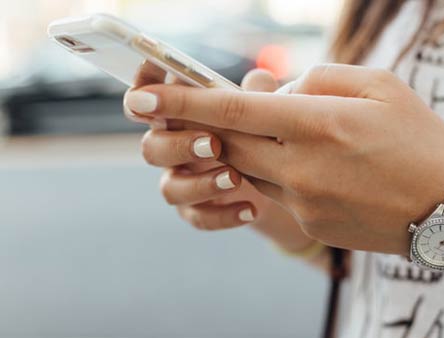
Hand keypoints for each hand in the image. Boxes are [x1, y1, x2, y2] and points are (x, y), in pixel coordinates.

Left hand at [124, 64, 443, 254]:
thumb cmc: (419, 138)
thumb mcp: (379, 85)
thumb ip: (318, 78)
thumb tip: (273, 89)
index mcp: (319, 123)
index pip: (233, 109)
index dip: (182, 102)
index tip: (142, 99)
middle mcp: (302, 166)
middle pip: (228, 142)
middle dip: (206, 125)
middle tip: (200, 111)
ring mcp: (304, 201)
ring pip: (248, 168)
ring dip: (250, 148)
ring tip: (289, 135)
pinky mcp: (309, 223)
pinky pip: (275, 192)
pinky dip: (279, 172)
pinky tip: (317, 166)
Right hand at [124, 67, 314, 252]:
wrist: (280, 180)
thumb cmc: (260, 131)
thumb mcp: (263, 109)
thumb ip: (256, 94)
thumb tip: (260, 79)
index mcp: (179, 114)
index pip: (147, 99)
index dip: (142, 90)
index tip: (150, 91)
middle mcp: (172, 147)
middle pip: (152, 147)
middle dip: (179, 145)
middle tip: (214, 144)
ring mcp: (182, 181)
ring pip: (170, 188)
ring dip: (200, 184)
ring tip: (236, 179)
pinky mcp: (197, 210)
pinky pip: (197, 217)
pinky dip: (223, 215)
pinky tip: (251, 209)